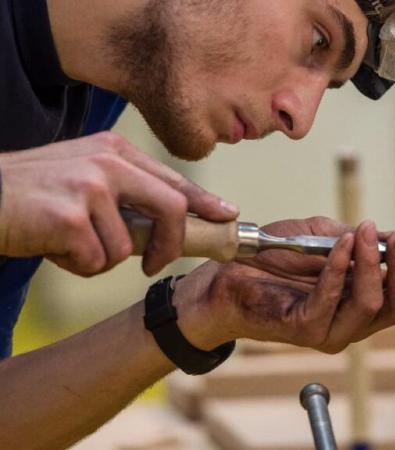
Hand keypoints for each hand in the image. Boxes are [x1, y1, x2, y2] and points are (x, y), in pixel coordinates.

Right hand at [0, 132, 237, 275]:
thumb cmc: (30, 193)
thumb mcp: (81, 175)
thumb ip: (122, 191)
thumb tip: (161, 227)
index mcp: (114, 150)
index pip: (172, 179)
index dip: (204, 202)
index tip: (227, 216)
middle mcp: (107, 162)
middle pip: (170, 208)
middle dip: (169, 245)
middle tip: (154, 265)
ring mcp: (90, 187)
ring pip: (125, 247)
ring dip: (97, 258)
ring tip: (65, 241)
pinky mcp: (72, 217)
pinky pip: (96, 261)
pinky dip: (76, 265)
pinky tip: (51, 246)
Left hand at [174, 217, 394, 353]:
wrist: (228, 271)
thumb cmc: (274, 256)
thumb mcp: (322, 237)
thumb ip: (356, 240)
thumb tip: (390, 237)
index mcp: (361, 300)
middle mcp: (351, 321)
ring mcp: (330, 329)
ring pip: (369, 304)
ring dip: (372, 264)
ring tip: (365, 234)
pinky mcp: (305, 328)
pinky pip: (332, 299)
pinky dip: (339, 268)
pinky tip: (341, 245)